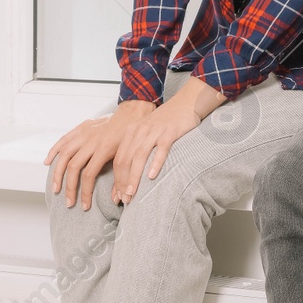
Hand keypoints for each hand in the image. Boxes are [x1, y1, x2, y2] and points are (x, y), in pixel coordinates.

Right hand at [45, 100, 153, 209]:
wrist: (132, 114)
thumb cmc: (132, 138)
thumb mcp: (129, 157)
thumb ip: (122, 178)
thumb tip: (118, 199)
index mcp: (104, 148)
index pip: (88, 175)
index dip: (85, 192)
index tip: (84, 206)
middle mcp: (91, 140)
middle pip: (73, 166)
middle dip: (69, 187)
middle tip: (69, 202)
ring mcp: (84, 133)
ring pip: (64, 154)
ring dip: (57, 173)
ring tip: (55, 189)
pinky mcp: (81, 128)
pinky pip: (63, 140)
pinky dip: (54, 151)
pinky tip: (47, 163)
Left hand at [112, 76, 226, 202]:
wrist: (185, 103)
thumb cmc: (166, 122)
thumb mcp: (147, 133)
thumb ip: (137, 151)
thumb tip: (129, 176)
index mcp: (131, 132)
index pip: (119, 159)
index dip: (117, 180)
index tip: (118, 196)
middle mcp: (139, 131)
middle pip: (125, 159)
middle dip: (122, 182)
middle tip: (124, 199)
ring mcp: (154, 131)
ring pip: (139, 156)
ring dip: (134, 177)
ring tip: (132, 193)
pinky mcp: (169, 132)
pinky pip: (161, 149)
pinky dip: (155, 163)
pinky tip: (152, 176)